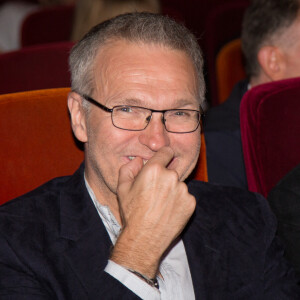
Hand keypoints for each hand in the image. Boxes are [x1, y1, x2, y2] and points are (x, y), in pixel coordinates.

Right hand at [110, 147, 195, 277]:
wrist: (144, 239)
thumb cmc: (131, 213)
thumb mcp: (122, 188)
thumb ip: (129, 168)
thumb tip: (139, 160)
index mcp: (154, 169)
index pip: (166, 151)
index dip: (163, 156)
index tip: (162, 162)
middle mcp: (171, 176)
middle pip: (171, 171)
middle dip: (164, 178)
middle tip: (155, 193)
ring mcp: (183, 190)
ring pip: (178, 185)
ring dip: (172, 191)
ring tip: (161, 206)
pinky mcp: (191, 203)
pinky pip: (186, 197)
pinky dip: (179, 202)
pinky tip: (169, 212)